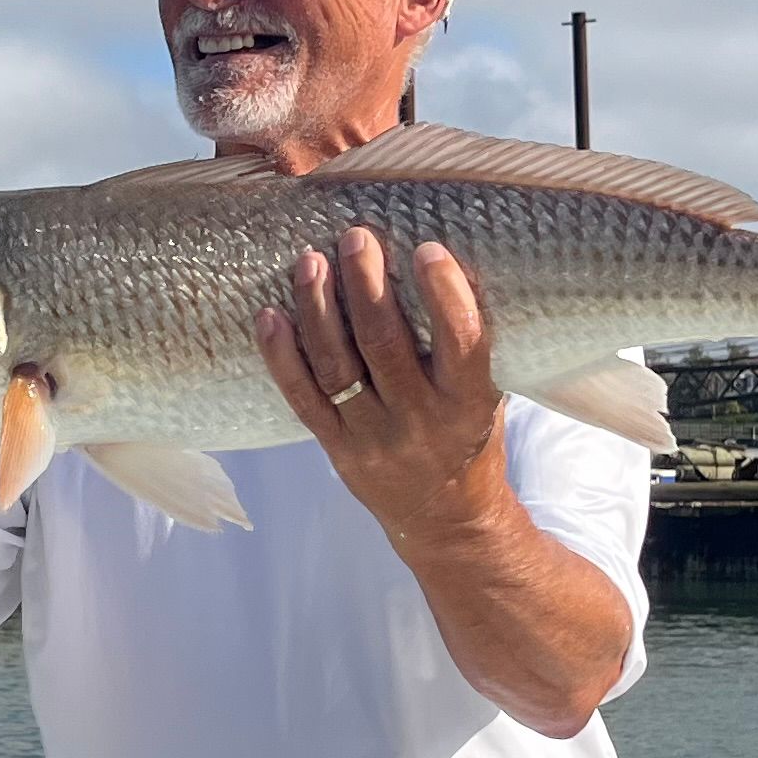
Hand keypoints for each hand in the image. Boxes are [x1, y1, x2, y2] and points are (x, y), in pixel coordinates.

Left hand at [256, 227, 511, 551]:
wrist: (448, 520)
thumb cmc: (469, 437)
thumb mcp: (487, 394)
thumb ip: (465, 344)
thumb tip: (436, 259)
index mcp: (468, 403)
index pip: (461, 342)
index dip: (444, 294)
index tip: (427, 249)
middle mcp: (422, 422)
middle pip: (384, 345)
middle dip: (366, 285)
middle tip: (354, 238)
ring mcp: (374, 439)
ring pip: (337, 367)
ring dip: (319, 310)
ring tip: (309, 263)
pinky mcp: (338, 451)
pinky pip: (303, 400)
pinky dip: (282, 357)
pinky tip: (270, 316)